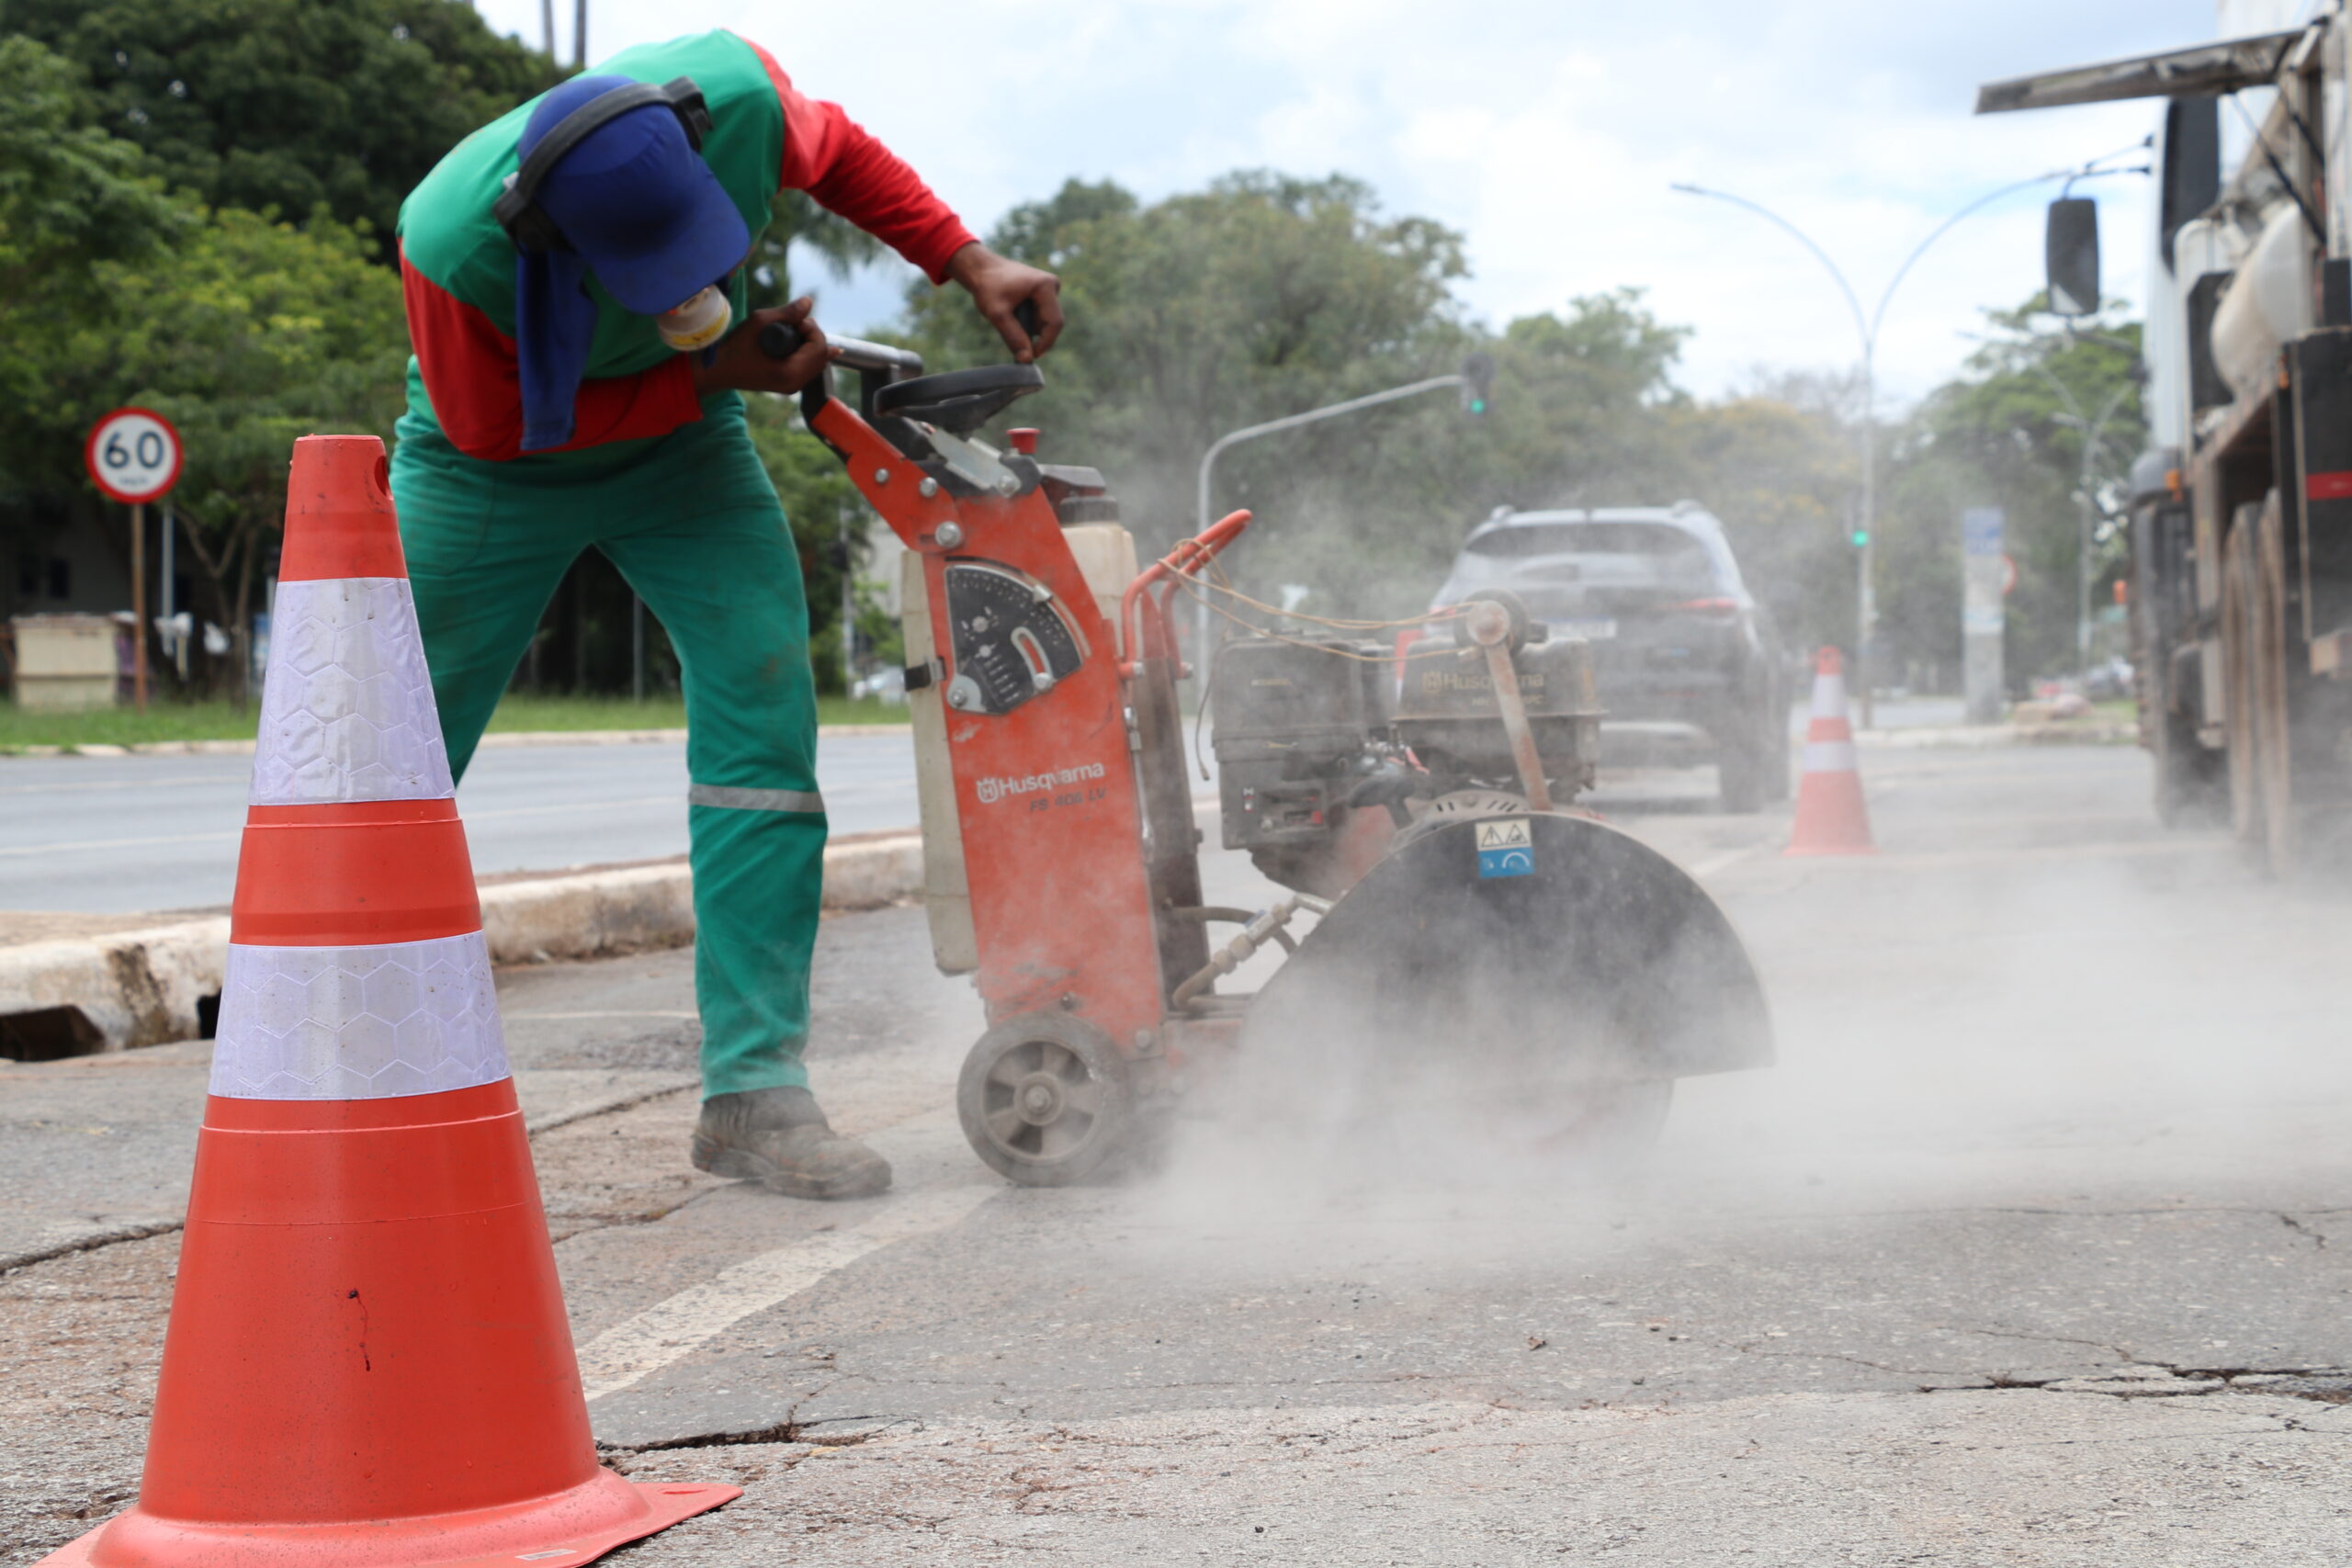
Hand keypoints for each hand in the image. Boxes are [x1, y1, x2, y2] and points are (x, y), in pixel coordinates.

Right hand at [693, 296, 835, 396]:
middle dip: (812, 335)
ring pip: (817, 362)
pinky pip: (808, 367)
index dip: (811, 328)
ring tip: (792, 330)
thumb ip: (787, 312)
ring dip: (809, 343)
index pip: (819, 347)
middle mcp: (795, 384)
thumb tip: (809, 301)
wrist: (717, 370)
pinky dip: (806, 352)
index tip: (793, 321)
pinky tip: (802, 340)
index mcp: (791, 373)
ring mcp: (792, 387)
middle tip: (794, 323)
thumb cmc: (734, 347)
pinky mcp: (788, 384)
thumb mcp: (759, 323)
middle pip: (821, 355)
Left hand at [947, 243, 1061, 361]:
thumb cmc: (987, 286)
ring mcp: (1049, 287)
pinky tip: (1013, 312)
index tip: (1031, 356)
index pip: (1055, 323)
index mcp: (1046, 286)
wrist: (981, 268)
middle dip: (1034, 332)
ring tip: (1008, 318)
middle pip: (1051, 322)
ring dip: (1029, 326)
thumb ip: (1013, 337)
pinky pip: (1041, 314)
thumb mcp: (998, 314)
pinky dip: (1028, 319)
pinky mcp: (1043, 291)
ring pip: (1045, 320)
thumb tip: (1026, 360)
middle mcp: (1052, 284)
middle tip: (1013, 336)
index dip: (1045, 343)